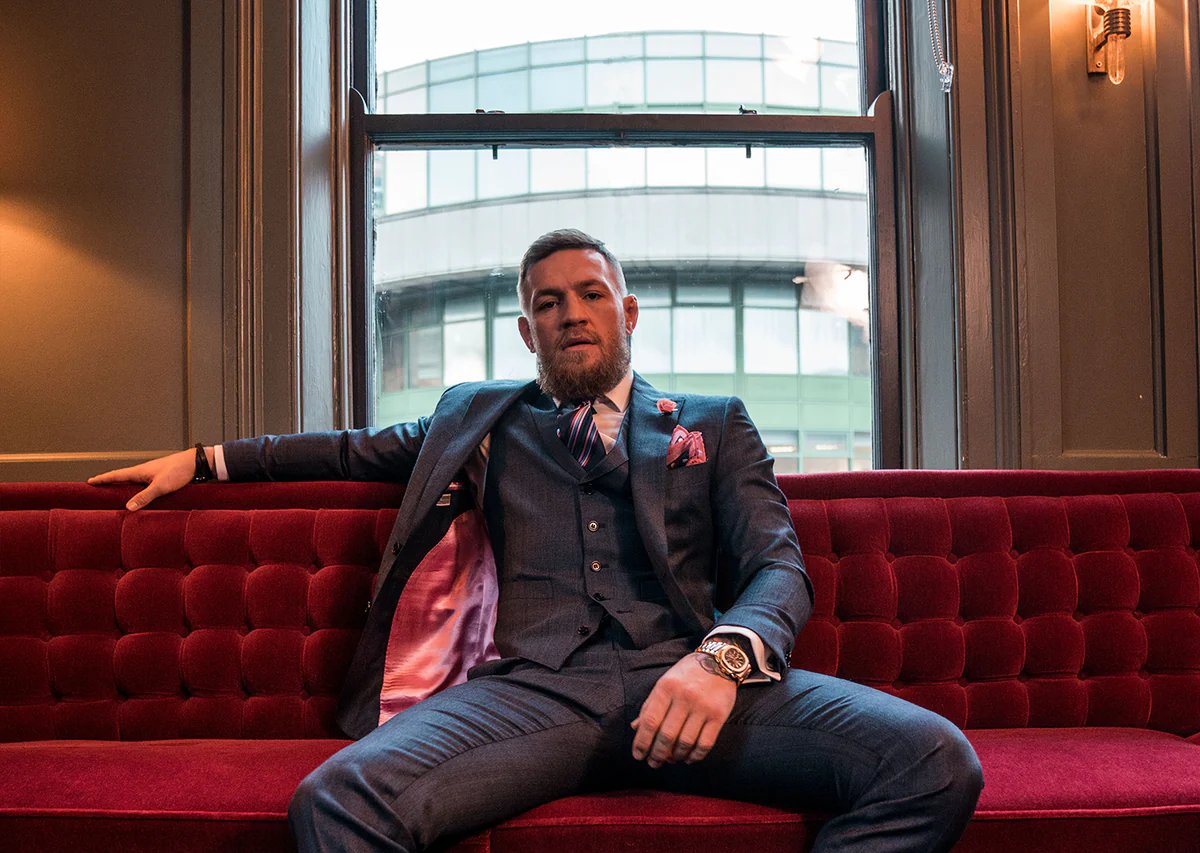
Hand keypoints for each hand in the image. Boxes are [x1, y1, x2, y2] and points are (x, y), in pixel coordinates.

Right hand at [87, 448, 202, 510]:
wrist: (196, 463)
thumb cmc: (180, 471)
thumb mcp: (161, 486)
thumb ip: (145, 496)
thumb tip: (128, 507)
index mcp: (140, 471)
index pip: (116, 475)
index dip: (102, 479)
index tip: (89, 482)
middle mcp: (144, 472)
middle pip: (122, 477)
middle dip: (109, 482)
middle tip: (97, 486)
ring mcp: (152, 475)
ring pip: (132, 481)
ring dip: (122, 485)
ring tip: (113, 492)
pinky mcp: (161, 478)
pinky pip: (143, 485)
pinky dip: (135, 489)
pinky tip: (138, 495)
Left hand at [631, 652, 736, 767]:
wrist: (719, 661)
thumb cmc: (687, 674)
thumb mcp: (665, 682)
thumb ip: (650, 705)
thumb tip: (635, 728)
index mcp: (666, 688)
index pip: (650, 721)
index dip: (642, 742)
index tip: (638, 755)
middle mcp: (684, 697)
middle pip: (667, 735)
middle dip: (657, 754)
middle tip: (654, 763)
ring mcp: (703, 707)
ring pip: (685, 742)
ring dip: (676, 756)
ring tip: (671, 760)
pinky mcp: (719, 715)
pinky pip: (705, 743)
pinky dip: (695, 756)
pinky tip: (688, 758)